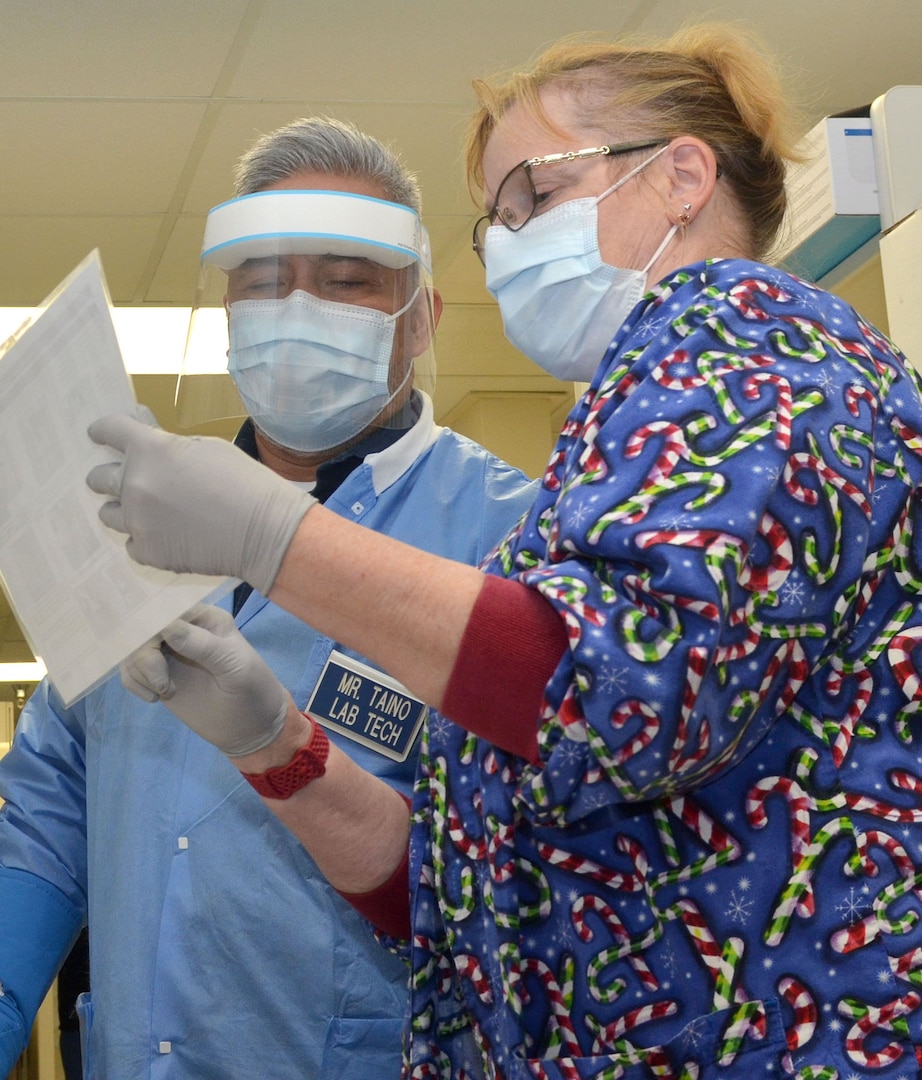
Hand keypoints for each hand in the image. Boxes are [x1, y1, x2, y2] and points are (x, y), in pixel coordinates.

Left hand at [86, 414, 315, 594]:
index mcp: (150, 450)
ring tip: (151, 514)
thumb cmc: (245, 483)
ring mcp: (137, 521)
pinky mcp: (147, 552)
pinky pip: (132, 543)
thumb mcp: (208, 449)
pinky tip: (169, 536)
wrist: (264, 531)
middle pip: (97, 478)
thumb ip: (171, 449)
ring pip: (109, 514)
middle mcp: (134, 484)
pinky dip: (146, 539)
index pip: (109, 431)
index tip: (98, 435)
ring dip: (124, 510)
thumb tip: (153, 450)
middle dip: (108, 477)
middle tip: (127, 481)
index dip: (102, 432)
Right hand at [122, 604, 288, 755]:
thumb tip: (167, 627)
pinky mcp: (157, 673)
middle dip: (145, 655)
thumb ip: (204, 646)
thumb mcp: (235, 667)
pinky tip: (157, 697)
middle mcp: (183, 629)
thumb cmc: (252, 691)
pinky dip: (134, 682)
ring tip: (165, 691)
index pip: (169, 607)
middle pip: (143, 627)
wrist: (250, 727)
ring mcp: (168, 650)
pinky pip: (129, 669)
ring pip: (131, 648)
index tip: (157, 651)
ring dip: (140, 671)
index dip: (154, 624)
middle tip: (163, 683)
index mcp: (205, 618)